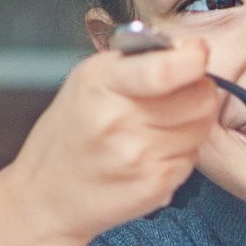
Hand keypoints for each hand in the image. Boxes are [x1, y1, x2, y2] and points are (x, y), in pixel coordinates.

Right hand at [1, 39, 220, 245]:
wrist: (44, 196)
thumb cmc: (69, 134)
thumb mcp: (87, 81)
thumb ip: (136, 61)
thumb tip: (188, 49)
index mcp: (102, 85)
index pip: (165, 70)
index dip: (194, 59)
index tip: (198, 54)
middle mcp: (120, 122)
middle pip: (200, 97)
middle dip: (197, 91)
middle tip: (178, 95)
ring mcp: (139, 157)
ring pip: (201, 127)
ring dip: (190, 124)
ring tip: (157, 127)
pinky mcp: (155, 186)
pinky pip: (192, 158)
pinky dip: (180, 153)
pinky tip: (151, 153)